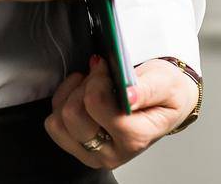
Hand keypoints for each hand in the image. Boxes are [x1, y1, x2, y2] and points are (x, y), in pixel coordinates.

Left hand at [43, 55, 197, 167]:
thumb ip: (148, 90)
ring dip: (71, 95)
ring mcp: (92, 152)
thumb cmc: (165, 95)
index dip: (97, 80)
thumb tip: (129, 96)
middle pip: (72, 115)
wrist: (165, 103)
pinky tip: (81, 94)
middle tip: (100, 76)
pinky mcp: (77, 146)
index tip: (107, 68)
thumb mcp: (166, 84)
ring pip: (58, 121)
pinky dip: (63, 102)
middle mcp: (111, 152)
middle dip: (83, 86)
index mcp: (135, 139)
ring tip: (91, 86)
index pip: (96, 106)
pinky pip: (53, 123)